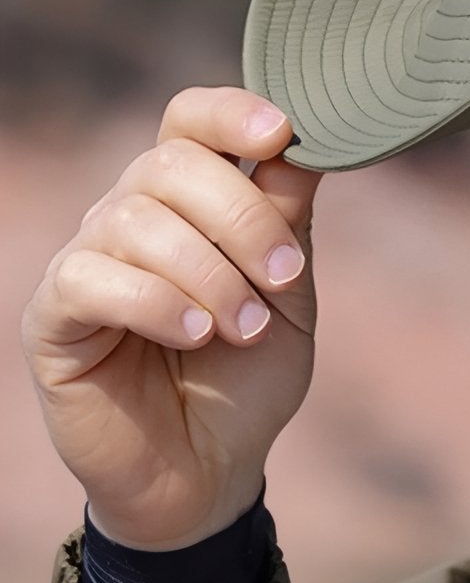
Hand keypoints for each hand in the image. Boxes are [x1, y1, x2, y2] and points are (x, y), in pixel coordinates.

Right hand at [21, 88, 321, 549]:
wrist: (209, 470)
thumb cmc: (247, 376)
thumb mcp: (287, 294)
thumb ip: (288, 221)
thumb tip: (303, 145)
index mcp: (189, 199)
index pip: (189, 119)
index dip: (232, 112)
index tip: (284, 132)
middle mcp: (130, 216)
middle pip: (170, 164)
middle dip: (242, 217)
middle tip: (283, 280)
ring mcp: (86, 261)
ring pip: (136, 220)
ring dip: (210, 274)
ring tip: (246, 327)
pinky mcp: (54, 317)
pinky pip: (93, 279)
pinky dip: (158, 302)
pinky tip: (195, 336)